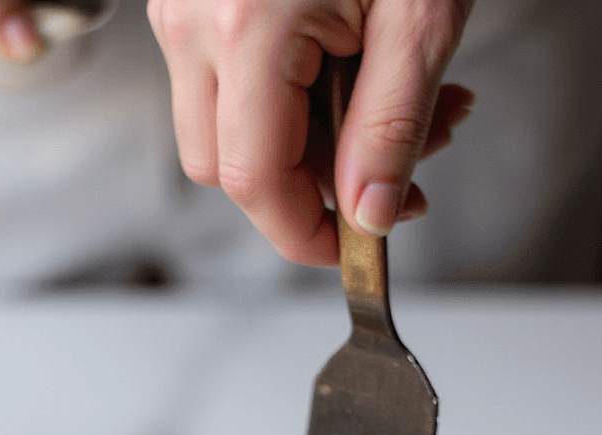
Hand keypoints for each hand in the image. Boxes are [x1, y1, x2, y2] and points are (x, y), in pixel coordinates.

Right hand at [148, 0, 475, 265]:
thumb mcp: (420, 17)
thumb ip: (393, 125)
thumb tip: (369, 214)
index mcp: (246, 26)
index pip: (256, 182)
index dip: (309, 234)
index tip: (362, 244)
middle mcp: (194, 17)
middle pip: (224, 168)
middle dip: (307, 190)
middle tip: (400, 165)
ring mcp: (182, 2)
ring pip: (219, 129)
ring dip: (299, 144)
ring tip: (390, 100)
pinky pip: (221, 77)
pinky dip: (283, 97)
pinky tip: (349, 63)